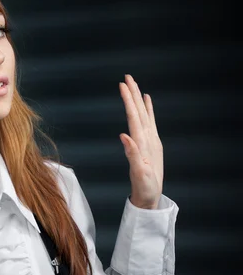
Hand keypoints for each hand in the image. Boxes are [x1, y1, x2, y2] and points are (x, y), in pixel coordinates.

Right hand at [118, 74, 162, 209]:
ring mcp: (152, 140)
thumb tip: (124, 136)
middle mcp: (149, 139)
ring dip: (139, 98)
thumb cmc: (145, 187)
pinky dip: (148, 109)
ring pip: (144, 114)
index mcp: (143, 144)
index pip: (134, 117)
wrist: (152, 196)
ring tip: (134, 84)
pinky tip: (147, 100)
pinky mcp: (152, 143)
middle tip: (127, 77)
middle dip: (133, 94)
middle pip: (140, 111)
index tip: (122, 86)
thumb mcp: (138, 173)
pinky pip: (150, 121)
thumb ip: (132, 154)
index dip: (128, 101)